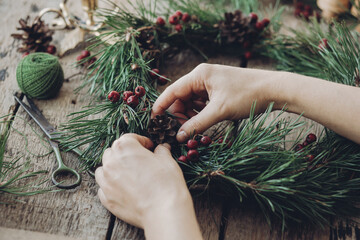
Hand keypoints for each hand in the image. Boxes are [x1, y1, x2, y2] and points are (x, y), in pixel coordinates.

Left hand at [95, 134, 202, 239]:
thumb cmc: (166, 183)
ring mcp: (106, 182)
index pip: (129, 138)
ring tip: (128, 173)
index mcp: (125, 148)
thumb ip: (161, 151)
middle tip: (139, 160)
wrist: (163, 210)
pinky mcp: (106, 198)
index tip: (149, 147)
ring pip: (103, 169)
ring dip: (113, 168)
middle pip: (113, 151)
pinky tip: (123, 188)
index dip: (141, 141)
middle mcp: (111, 162)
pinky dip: (111, 185)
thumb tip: (161, 148)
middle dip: (125, 153)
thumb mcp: (167, 161)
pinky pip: (103, 188)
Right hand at [152, 64, 278, 141]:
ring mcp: (211, 83)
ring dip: (190, 116)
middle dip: (178, 114)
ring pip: (191, 102)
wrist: (274, 89)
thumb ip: (197, 124)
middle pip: (181, 98)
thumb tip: (178, 136)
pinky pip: (202, 103)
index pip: (172, 91)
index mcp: (199, 75)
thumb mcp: (220, 111)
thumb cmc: (247, 95)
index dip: (161, 106)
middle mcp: (202, 76)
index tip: (153, 120)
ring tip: (194, 129)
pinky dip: (200, 114)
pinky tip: (203, 123)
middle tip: (181, 132)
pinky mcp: (218, 90)